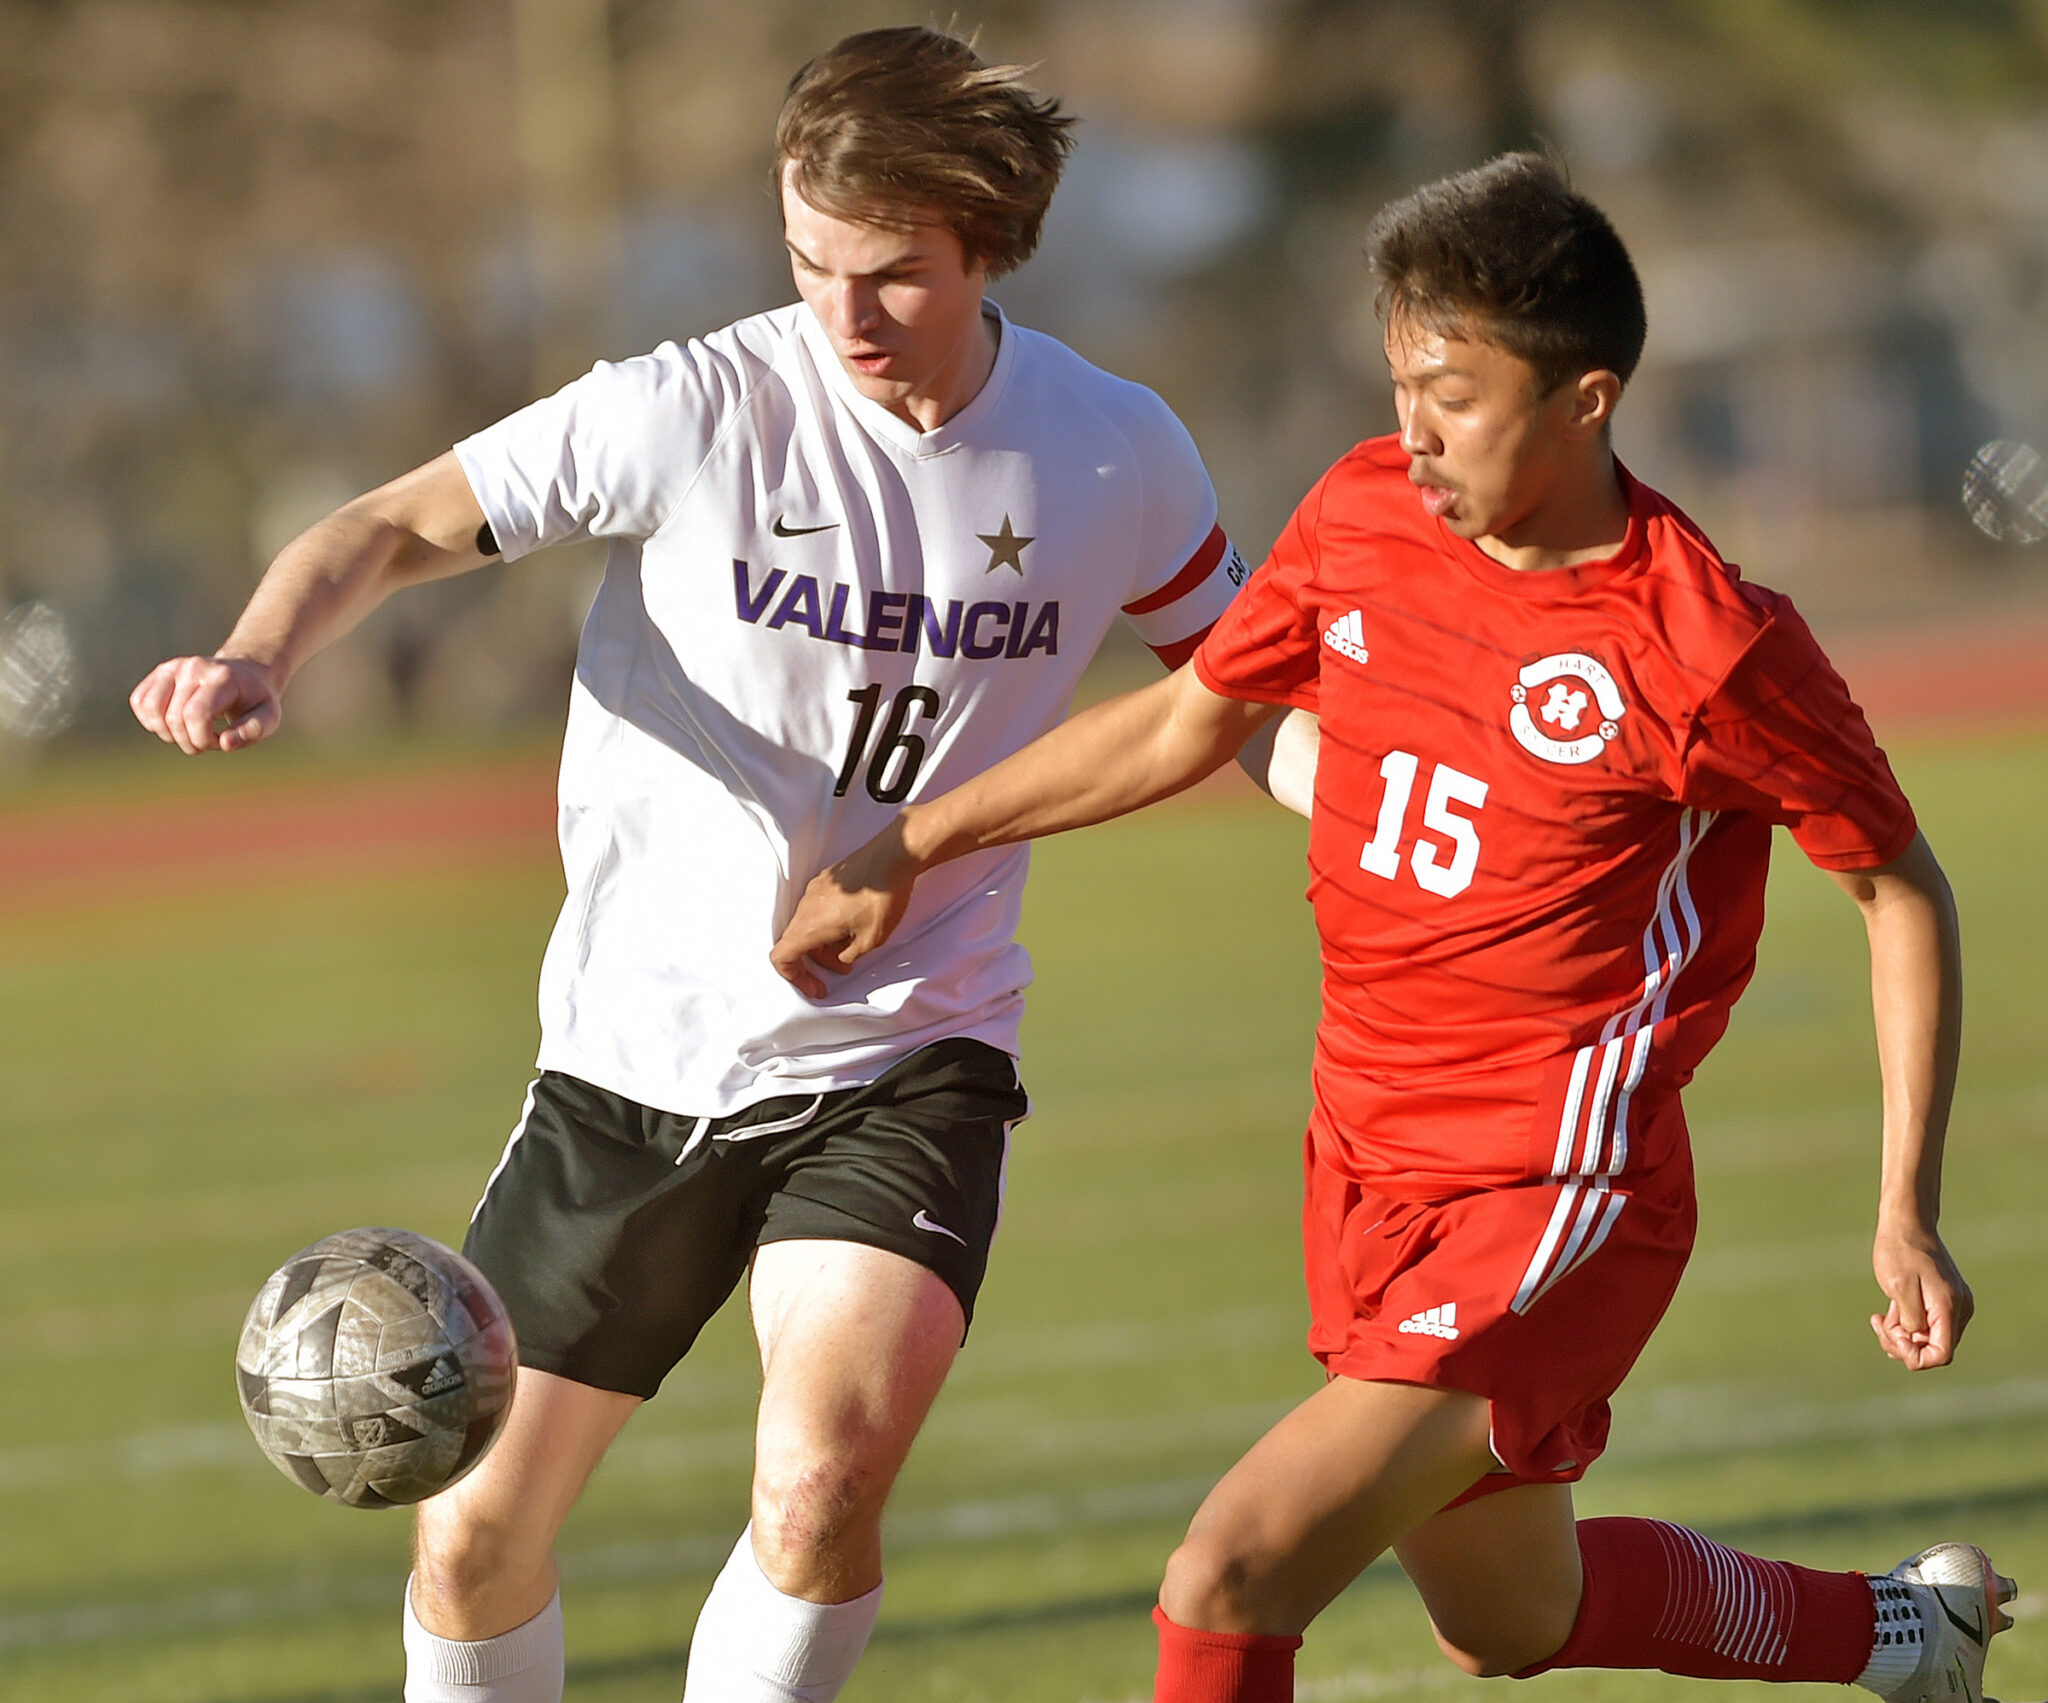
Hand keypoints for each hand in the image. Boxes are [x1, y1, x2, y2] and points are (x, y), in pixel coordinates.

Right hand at [130, 654, 282, 753]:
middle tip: (208, 741)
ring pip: (151, 709)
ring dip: (167, 733)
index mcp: (222, 678)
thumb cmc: (256, 700)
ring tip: (190, 733)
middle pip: (174, 718)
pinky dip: (152, 721)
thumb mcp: (269, 717)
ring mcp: (173, 667)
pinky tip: (174, 724)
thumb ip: (252, 731)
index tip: (219, 742)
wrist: (246, 674)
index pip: (195, 714)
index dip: (202, 739)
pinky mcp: (159, 672)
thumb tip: (225, 743)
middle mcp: (193, 668)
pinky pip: (139, 702)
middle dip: (189, 741)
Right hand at [770, 817, 921, 999]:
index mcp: (811, 925)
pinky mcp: (826, 881)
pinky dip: (829, 924)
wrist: (894, 856)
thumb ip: (849, 954)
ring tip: (853, 948)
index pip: (781, 957)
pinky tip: (854, 926)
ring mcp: (814, 891)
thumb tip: (842, 957)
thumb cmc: (883, 896)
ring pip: (808, 926)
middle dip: (818, 962)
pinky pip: (817, 910)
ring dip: (825, 943)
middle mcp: (806, 907)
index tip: (814, 987)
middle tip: (843, 970)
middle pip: (797, 943)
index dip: (794, 978)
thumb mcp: (871, 940)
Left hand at [1869, 1222, 1972, 1369]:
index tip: (1893, 1336)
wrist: (1907, 1223)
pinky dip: (1907, 1324)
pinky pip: (1928, 1326)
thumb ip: (1911, 1318)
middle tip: (1879, 1323)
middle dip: (1903, 1344)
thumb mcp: (1898, 1287)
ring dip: (1902, 1335)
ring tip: (1881, 1316)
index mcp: (1950, 1308)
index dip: (1915, 1357)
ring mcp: (1955, 1306)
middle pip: (1934, 1349)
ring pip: (1929, 1339)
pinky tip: (1889, 1311)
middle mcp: (1960, 1311)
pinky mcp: (1945, 1301)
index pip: (1942, 1355)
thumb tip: (1919, 1339)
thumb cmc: (1899, 1251)